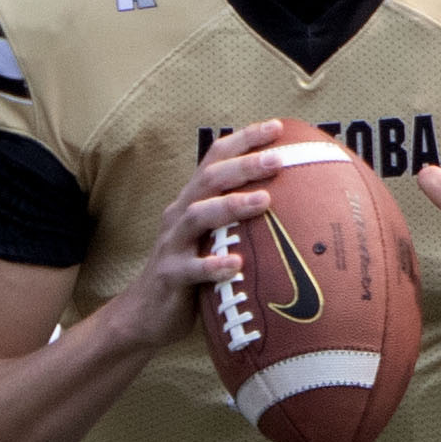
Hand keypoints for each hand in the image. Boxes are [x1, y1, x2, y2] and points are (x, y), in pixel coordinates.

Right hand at [112, 118, 284, 350]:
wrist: (143, 314)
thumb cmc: (191, 272)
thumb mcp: (212, 239)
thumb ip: (240, 221)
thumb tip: (297, 209)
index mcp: (193, 201)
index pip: (216, 159)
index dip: (244, 139)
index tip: (278, 127)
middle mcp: (180, 214)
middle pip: (209, 179)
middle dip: (244, 165)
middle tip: (278, 160)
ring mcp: (172, 244)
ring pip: (197, 215)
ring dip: (231, 206)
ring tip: (264, 200)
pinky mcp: (169, 276)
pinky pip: (190, 269)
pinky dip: (212, 265)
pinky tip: (236, 264)